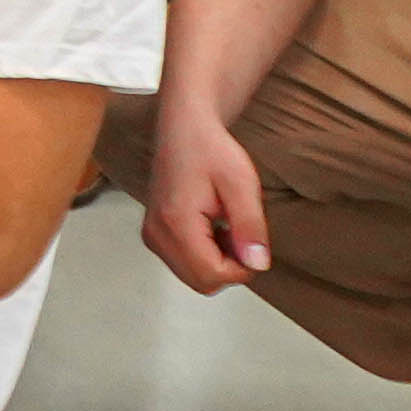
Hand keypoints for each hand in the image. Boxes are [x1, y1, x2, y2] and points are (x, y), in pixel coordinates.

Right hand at [136, 106, 273, 292]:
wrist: (183, 128)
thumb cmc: (211, 150)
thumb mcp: (241, 183)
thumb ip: (250, 226)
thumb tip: (258, 265)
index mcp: (176, 222)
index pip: (212, 274)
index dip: (242, 267)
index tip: (251, 239)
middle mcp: (157, 234)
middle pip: (202, 282)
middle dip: (229, 267)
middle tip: (240, 232)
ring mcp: (152, 236)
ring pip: (193, 277)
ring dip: (218, 262)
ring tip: (226, 227)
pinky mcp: (154, 234)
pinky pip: (184, 264)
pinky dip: (205, 256)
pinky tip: (213, 229)